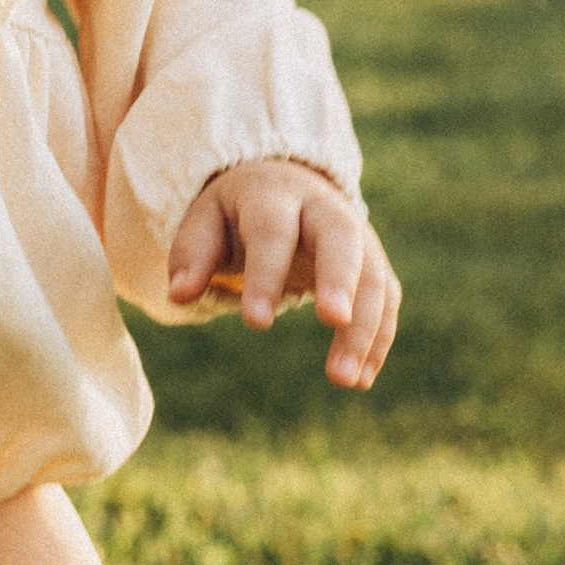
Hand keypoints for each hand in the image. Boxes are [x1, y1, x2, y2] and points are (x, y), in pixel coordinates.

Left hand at [168, 159, 399, 389]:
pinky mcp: (373, 262)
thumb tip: (179, 294)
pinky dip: (378, 338)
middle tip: (334, 322)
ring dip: (365, 327)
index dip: (266, 275)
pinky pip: (386, 298)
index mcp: (274, 196)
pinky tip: (361, 380)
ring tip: (345, 380)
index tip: (256, 323)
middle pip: (341, 241)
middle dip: (340, 281)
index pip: (273, 232)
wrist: (283, 184)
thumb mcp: (205, 222)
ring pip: (372, 275)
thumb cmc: (235, 213)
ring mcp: (357, 234)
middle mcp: (324, 210)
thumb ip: (192, 255)